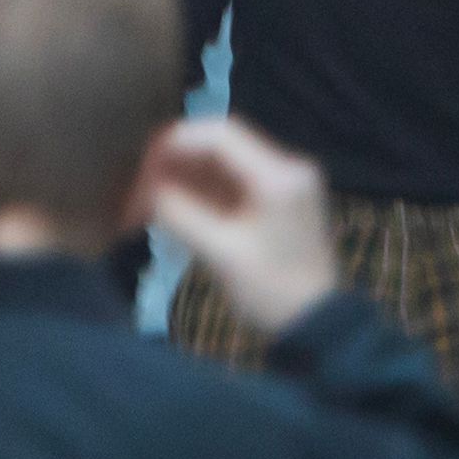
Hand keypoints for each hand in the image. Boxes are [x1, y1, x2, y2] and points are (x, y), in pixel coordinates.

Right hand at [137, 117, 343, 339]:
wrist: (317, 323)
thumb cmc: (271, 291)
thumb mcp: (221, 254)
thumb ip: (180, 214)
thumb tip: (147, 189)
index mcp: (279, 176)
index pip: (220, 135)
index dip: (175, 142)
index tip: (143, 165)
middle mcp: (288, 168)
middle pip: (221, 146)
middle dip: (177, 162)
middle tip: (141, 186)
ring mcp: (286, 183)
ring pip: (225, 164)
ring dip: (187, 176)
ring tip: (150, 199)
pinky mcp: (279, 200)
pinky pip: (235, 182)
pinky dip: (204, 191)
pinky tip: (176, 207)